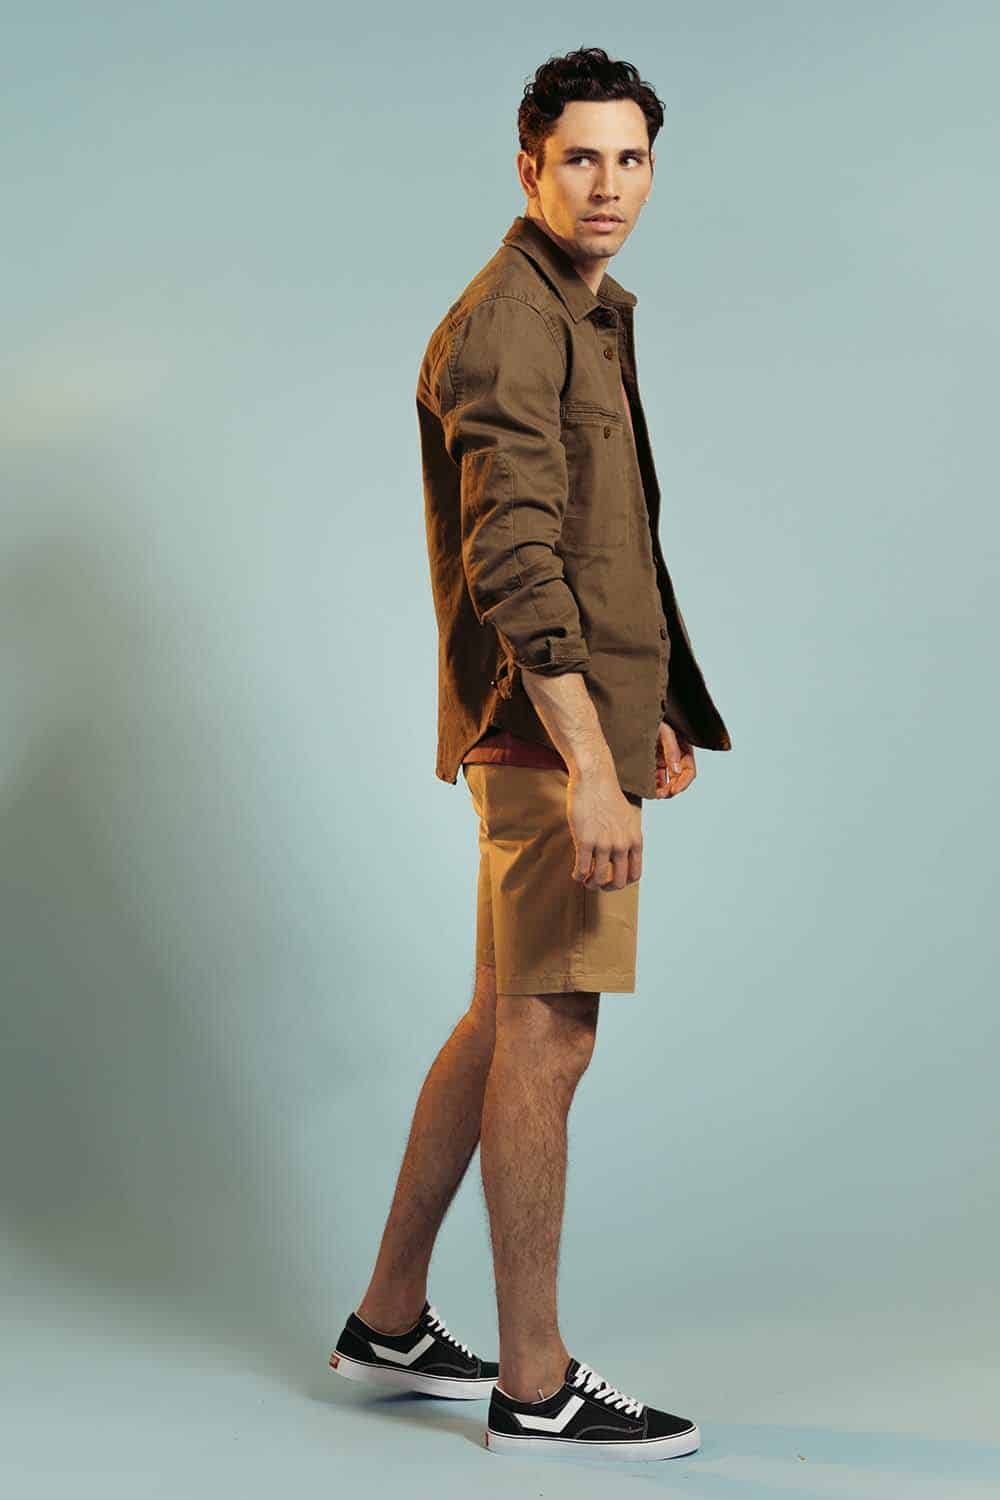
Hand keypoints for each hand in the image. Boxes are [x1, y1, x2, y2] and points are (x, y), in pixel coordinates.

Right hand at [566, 766, 642, 890]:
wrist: (594, 779)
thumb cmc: (608, 796)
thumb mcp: (628, 819)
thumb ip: (627, 838)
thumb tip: (621, 856)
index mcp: (635, 840)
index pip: (635, 874)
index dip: (623, 882)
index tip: (613, 880)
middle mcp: (622, 845)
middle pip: (618, 881)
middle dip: (607, 887)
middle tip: (598, 884)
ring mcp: (604, 844)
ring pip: (599, 879)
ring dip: (590, 884)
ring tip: (584, 880)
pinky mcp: (585, 840)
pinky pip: (582, 869)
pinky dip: (578, 876)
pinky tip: (575, 874)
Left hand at [654, 721, 695, 798]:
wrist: (637, 712)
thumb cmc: (654, 717)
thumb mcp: (665, 731)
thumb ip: (671, 750)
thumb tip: (676, 770)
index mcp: (684, 749)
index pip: (689, 771)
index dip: (683, 783)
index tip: (674, 791)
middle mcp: (675, 756)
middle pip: (678, 779)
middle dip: (672, 789)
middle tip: (661, 795)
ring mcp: (663, 759)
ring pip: (666, 780)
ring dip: (662, 789)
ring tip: (654, 794)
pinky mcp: (651, 761)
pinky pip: (655, 777)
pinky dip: (653, 784)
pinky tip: (648, 788)